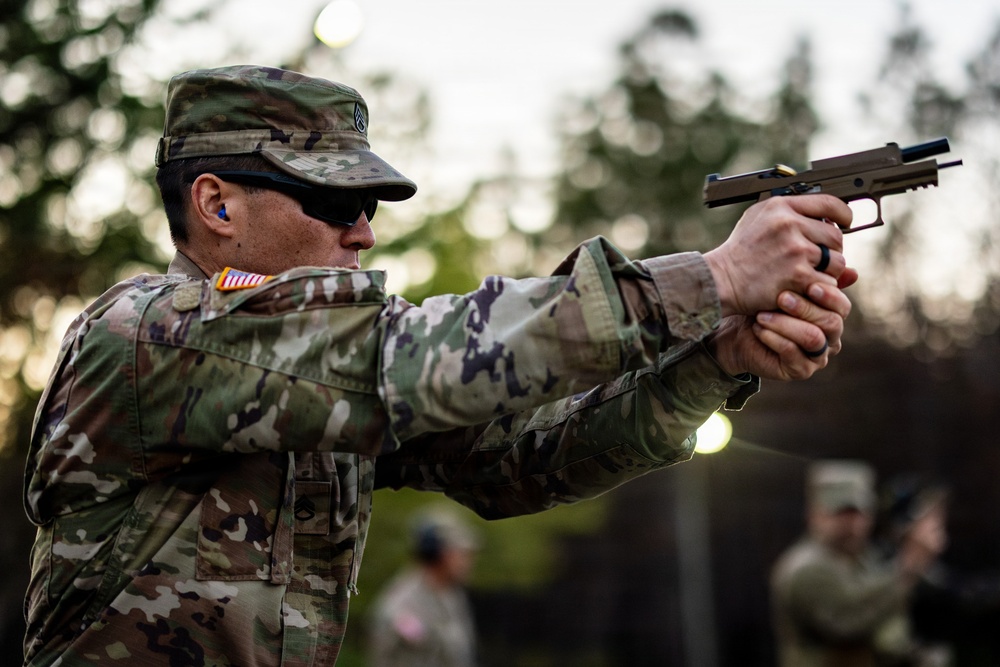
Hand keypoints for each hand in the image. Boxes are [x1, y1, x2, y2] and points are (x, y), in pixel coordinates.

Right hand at [703, 195, 852, 316]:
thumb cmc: (740, 252)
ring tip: (810, 275)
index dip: (843, 214)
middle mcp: (789, 224)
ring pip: (836, 261)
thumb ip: (790, 213)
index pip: (828, 203)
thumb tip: (828, 219)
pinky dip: (819, 288)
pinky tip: (804, 288)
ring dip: (828, 272)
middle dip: (831, 250)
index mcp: (780, 207)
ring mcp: (795, 250)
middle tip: (818, 259)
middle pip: (835, 236)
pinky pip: (827, 282)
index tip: (845, 222)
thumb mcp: (758, 219)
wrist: (721, 279)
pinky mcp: (797, 275)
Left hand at [704, 281, 851, 380]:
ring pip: (812, 338)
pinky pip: (792, 353)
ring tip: (763, 315)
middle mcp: (830, 338)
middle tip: (782, 298)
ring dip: (786, 324)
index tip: (809, 285)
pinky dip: (775, 338)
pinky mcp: (800, 370)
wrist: (738, 331)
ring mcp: (817, 356)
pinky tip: (759, 328)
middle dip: (806, 309)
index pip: (842, 307)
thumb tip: (852, 272)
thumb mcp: (785, 286)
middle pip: (831, 323)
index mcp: (833, 316)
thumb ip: (812, 277)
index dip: (829, 296)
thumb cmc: (765, 305)